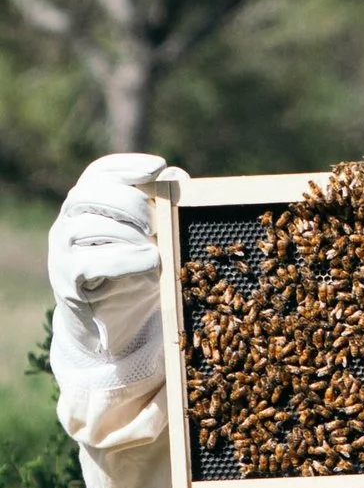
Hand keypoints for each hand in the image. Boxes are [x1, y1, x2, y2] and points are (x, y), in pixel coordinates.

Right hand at [49, 152, 165, 304]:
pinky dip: (123, 259)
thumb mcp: (153, 239)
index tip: (158, 167)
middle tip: (157, 219)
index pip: (98, 172)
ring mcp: (62, 251)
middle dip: (128, 200)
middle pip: (87, 193)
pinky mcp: (66, 280)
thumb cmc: (134, 272)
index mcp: (87, 205)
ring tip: (155, 245)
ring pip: (85, 226)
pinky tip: (150, 261)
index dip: (126, 165)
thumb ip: (162, 208)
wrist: (114, 322)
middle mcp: (67, 222)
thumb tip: (177, 176)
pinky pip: (88, 263)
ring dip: (127, 232)